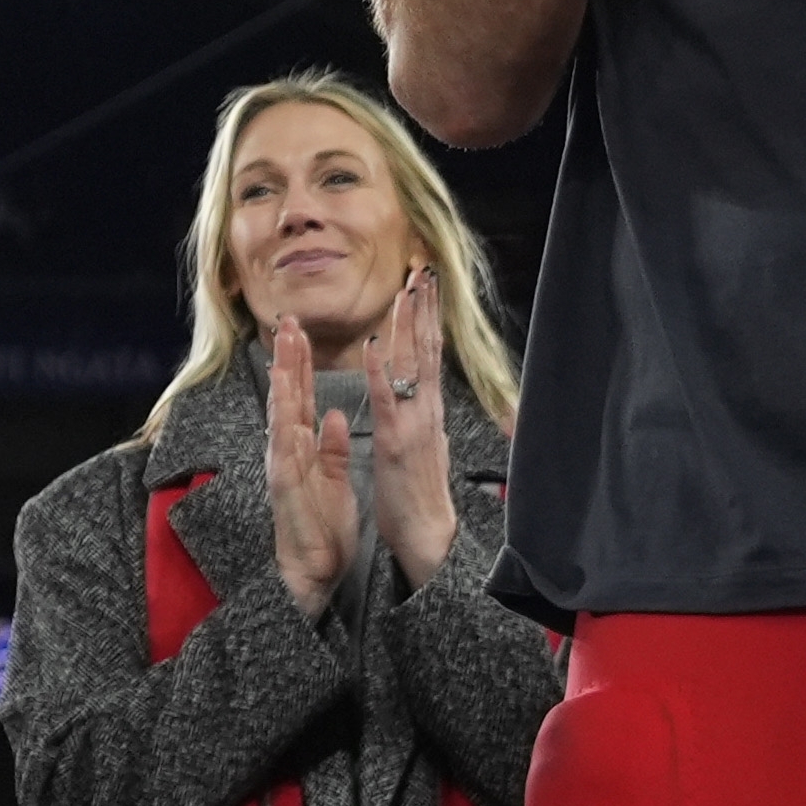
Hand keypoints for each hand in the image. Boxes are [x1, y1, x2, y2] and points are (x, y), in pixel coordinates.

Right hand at [264, 313, 357, 624]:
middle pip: (286, 396)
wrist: (311, 572)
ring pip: (281, 414)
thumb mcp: (335, 480)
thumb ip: (333, 448)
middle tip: (288, 321)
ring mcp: (283, 467)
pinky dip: (286, 426)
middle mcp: (287, 452)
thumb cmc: (322, 530)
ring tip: (284, 347)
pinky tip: (287, 404)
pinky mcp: (285, 486)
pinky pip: (286, 451)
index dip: (301, 364)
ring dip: (282, 380)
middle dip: (288, 358)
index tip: (302, 332)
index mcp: (303, 449)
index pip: (302, 398)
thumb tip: (337, 415)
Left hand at [365, 271, 462, 591]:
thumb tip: (420, 384)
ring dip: (408, 327)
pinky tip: (374, 345)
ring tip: (407, 291)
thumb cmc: (417, 491)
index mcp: (429, 410)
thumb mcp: (421, 440)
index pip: (431, 354)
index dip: (428, 317)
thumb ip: (419, 410)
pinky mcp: (397, 443)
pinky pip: (388, 401)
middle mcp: (428, 411)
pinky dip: (381, 372)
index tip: (425, 284)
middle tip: (423, 270)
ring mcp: (415, 424)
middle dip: (425, 309)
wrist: (428, 534)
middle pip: (428, 350)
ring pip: (414, 367)